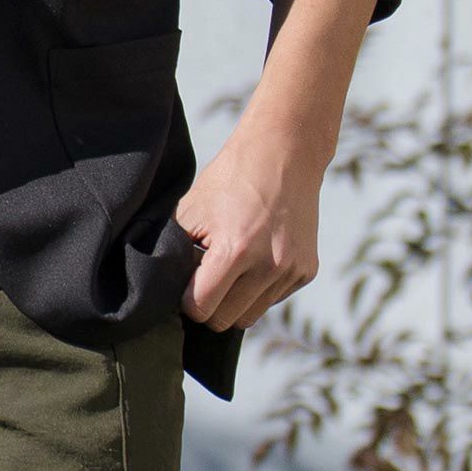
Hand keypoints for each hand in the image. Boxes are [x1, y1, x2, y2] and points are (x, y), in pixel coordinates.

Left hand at [173, 128, 322, 333]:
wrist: (286, 149)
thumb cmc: (231, 178)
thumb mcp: (191, 210)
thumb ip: (175, 255)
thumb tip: (165, 294)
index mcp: (236, 251)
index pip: (200, 309)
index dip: (188, 300)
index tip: (188, 281)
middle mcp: (268, 266)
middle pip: (224, 321)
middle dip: (210, 305)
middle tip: (208, 275)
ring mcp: (291, 270)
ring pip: (248, 317)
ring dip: (234, 301)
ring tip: (233, 266)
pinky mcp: (306, 271)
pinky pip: (271, 301)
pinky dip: (258, 289)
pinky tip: (257, 258)